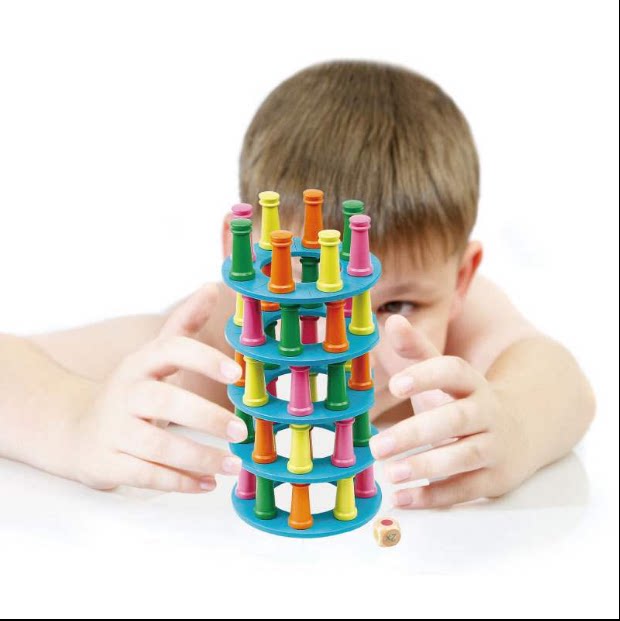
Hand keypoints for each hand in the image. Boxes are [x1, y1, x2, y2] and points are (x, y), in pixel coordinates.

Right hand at [70, 284, 246, 492]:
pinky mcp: (106, 463)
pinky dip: (180, 482)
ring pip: (159, 447)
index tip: (237, 375)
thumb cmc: (130, 390)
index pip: (171, 351)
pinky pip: (147, 476)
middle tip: (241, 431)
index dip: (204, 360)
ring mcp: (113, 430)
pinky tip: (208, 483)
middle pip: (165, 402)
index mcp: (140, 363)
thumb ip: (183, 324)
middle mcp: (125, 394)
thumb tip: (212, 287)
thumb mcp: (152, 355)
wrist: (73, 429)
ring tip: (235, 465)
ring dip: (201, 458)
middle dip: (207, 418)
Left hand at [370, 315, 530, 507]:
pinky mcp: (495, 479)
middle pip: (455, 419)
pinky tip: (403, 497)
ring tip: (390, 473)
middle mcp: (488, 413)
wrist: (525, 429)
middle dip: (416, 432)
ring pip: (463, 457)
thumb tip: (393, 320)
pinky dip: (434, 496)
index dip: (426, 376)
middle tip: (377, 446)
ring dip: (426, 466)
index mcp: (472, 383)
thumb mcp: (446, 376)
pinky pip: (465, 490)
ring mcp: (495, 447)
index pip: (453, 371)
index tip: (395, 385)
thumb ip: (418, 351)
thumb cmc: (467, 400)